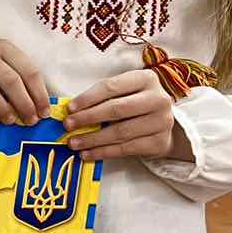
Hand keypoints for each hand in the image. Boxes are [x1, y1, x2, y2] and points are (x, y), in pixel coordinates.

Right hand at [0, 41, 49, 124]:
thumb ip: (22, 88)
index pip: (29, 71)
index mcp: (6, 50)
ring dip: (1, 105)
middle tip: (30, 120)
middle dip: (23, 102)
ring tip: (10, 120)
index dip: (39, 93)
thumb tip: (42, 110)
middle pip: (10, 78)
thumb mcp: (6, 76)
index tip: (44, 113)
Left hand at [63, 69, 189, 159]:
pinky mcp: (159, 142)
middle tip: (68, 125)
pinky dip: (104, 152)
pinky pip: (126, 149)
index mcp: (146, 79)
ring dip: (93, 139)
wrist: (163, 124)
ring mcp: (162, 122)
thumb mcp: (125, 92)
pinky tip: (88, 153)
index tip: (70, 108)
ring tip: (73, 143)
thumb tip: (72, 111)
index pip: (111, 87)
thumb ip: (104, 97)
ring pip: (120, 132)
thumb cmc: (136, 104)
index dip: (88, 98)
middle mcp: (158, 99)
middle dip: (88, 118)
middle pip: (116, 109)